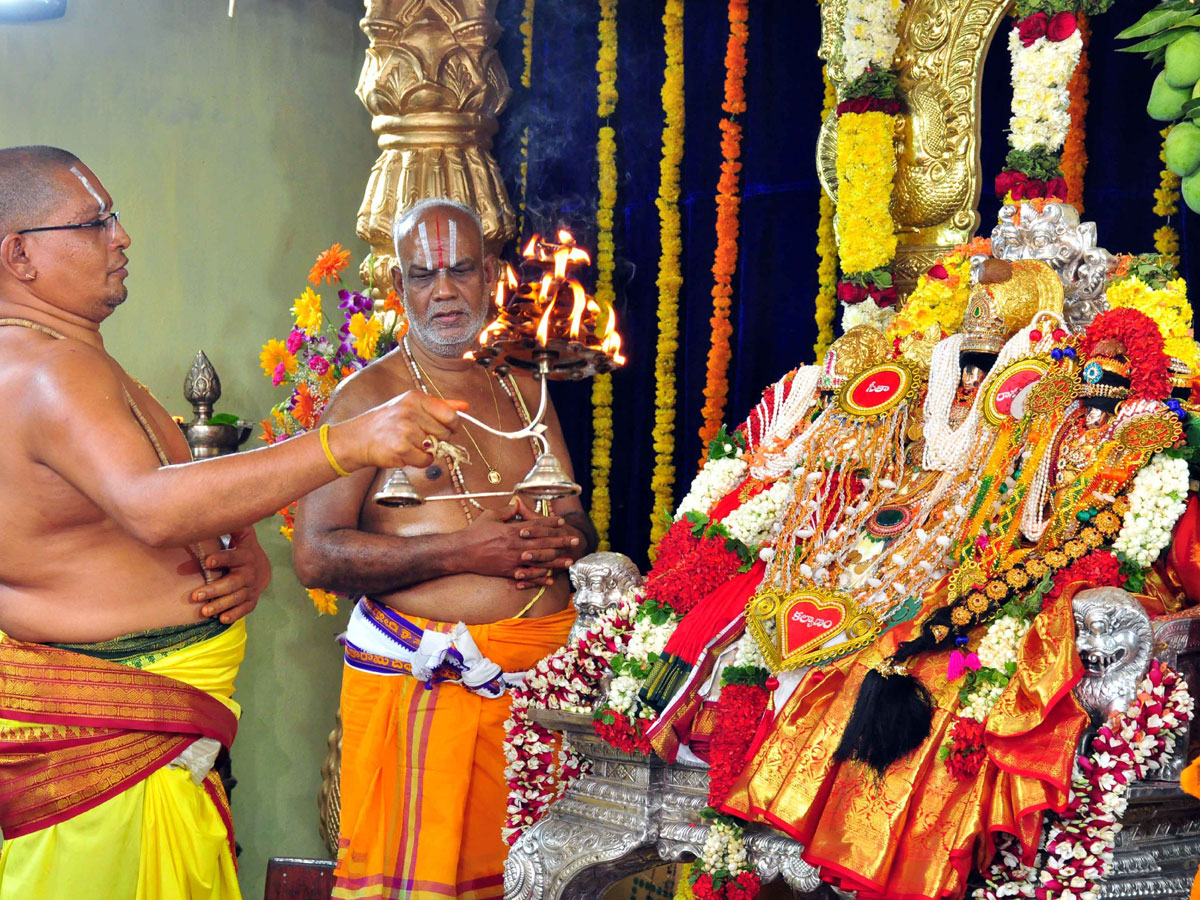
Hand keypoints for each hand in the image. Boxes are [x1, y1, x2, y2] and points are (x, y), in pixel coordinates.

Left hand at [183, 528, 271, 623]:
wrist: (262, 568)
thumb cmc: (243, 550)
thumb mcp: (242, 535)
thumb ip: (233, 527)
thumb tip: (218, 512)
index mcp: (245, 556)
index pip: (234, 557)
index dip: (222, 559)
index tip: (207, 562)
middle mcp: (249, 573)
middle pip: (233, 582)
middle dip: (215, 589)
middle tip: (196, 595)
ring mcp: (251, 588)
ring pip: (237, 598)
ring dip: (221, 605)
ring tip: (204, 610)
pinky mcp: (251, 601)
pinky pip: (244, 609)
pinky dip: (234, 614)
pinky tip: (222, 619)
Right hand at [338, 391, 466, 471]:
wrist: (358, 439)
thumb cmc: (386, 422)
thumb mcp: (411, 406)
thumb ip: (439, 406)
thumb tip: (465, 406)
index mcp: (415, 398)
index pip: (450, 415)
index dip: (453, 426)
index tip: (448, 429)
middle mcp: (410, 412)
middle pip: (445, 433)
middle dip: (438, 439)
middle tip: (421, 438)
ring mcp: (405, 430)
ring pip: (436, 448)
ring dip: (426, 451)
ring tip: (410, 444)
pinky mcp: (401, 448)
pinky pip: (426, 460)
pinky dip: (420, 461)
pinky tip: (407, 453)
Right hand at [459, 497, 579, 586]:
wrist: (461, 552)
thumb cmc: (474, 532)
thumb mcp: (490, 516)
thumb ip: (505, 510)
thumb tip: (516, 503)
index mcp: (512, 530)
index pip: (536, 526)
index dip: (550, 524)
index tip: (562, 522)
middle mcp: (516, 545)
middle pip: (543, 543)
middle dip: (561, 542)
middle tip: (575, 542)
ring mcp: (513, 560)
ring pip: (539, 561)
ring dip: (556, 562)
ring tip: (569, 562)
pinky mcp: (507, 572)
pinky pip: (527, 576)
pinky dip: (539, 578)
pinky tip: (550, 580)